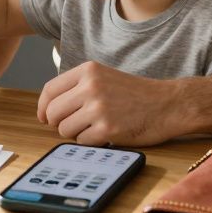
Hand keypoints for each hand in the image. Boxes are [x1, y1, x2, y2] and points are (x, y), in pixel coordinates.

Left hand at [37, 61, 186, 145]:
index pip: (50, 90)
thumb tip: (47, 109)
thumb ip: (78, 87)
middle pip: (53, 112)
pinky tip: (106, 134)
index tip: (44, 117)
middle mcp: (90, 86)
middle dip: (59, 123)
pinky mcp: (107, 128)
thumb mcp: (104, 77)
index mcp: (88, 70)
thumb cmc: (136, 94)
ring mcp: (98, 108)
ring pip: (64, 129)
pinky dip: (91, 142)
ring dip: (76, 134)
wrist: (168, 104)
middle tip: (74, 125)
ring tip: (94, 127)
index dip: (43, 107)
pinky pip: (82, 142)